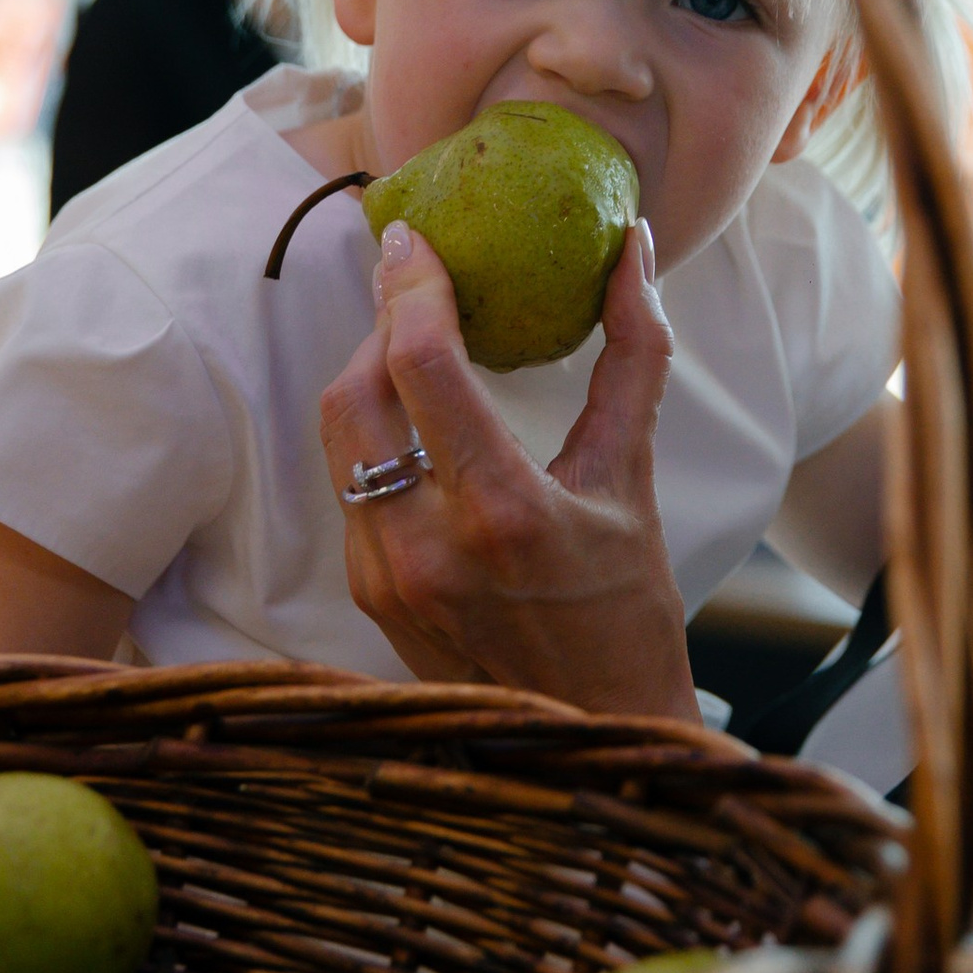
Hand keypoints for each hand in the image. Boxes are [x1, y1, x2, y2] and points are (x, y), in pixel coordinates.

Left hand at [318, 220, 704, 723]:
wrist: (592, 730)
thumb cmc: (626, 608)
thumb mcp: (634, 477)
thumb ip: (633, 355)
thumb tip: (633, 250)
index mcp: (502, 512)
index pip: (421, 367)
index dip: (409, 289)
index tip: (414, 242)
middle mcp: (427, 547)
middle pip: (353, 393)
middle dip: (378, 326)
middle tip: (413, 285)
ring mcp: (385, 575)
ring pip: (338, 438)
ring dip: (368, 378)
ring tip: (413, 347)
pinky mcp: (367, 593)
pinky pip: (348, 486)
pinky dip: (374, 438)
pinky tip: (414, 423)